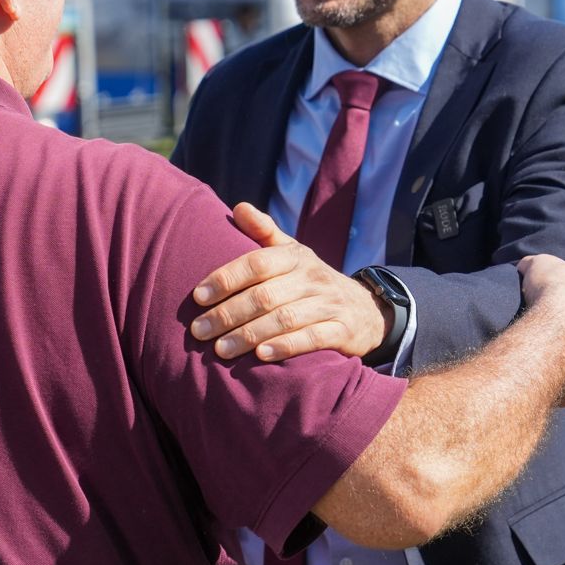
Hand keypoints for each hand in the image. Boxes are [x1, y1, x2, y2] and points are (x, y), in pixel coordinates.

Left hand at [190, 202, 389, 361]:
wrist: (366, 310)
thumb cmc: (312, 281)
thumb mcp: (293, 253)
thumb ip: (264, 231)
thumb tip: (238, 208)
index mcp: (295, 256)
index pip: (256, 263)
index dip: (226, 278)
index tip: (198, 296)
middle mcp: (312, 277)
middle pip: (265, 295)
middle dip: (228, 314)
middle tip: (199, 331)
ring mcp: (329, 304)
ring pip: (284, 319)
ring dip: (249, 335)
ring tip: (220, 350)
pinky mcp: (341, 330)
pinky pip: (312, 338)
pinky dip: (285, 347)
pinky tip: (260, 356)